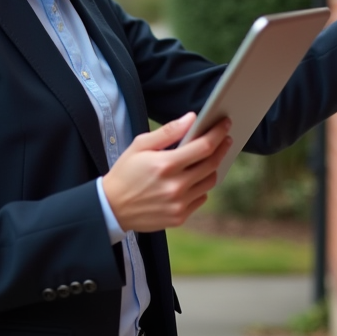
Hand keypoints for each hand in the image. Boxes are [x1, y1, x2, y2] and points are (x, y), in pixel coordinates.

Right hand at [101, 113, 231, 232]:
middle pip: (211, 164)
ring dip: (212, 168)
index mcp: (165, 165)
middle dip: (222, 148)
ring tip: (209, 158)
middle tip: (225, 138)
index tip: (225, 124)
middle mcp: (175, 186)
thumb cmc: (125, 172)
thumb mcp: (140, 145)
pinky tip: (194, 178)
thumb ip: (168, 131)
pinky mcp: (179, 217)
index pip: (203, 147)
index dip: (217, 133)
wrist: (111, 208)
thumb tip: (192, 118)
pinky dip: (201, 186)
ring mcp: (178, 204)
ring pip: (209, 182)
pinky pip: (201, 198)